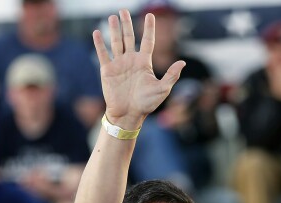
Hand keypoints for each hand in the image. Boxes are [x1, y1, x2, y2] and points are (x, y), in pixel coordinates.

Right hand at [93, 10, 184, 129]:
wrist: (128, 115)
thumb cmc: (146, 104)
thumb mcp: (162, 89)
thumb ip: (172, 75)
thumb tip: (183, 62)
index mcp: (144, 63)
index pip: (147, 41)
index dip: (149, 28)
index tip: (150, 15)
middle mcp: (131, 60)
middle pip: (129, 37)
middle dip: (127, 24)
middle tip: (124, 10)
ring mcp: (119, 64)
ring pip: (116, 42)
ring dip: (114, 29)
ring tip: (113, 16)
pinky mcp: (107, 70)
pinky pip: (103, 54)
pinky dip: (99, 43)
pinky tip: (97, 32)